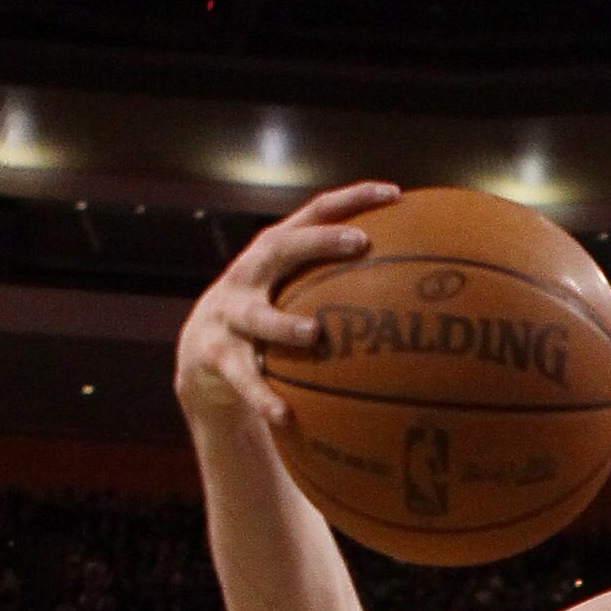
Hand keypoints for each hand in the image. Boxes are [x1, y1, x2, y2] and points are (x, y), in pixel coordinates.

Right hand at [172, 184, 399, 431]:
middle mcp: (248, 274)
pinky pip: (243, 378)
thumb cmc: (268, 320)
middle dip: (319, 242)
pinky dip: (263, 396)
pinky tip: (285, 415)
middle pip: (282, 248)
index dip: (353, 199)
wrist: (201, 354)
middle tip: (359, 243)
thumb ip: (335, 284)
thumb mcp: (293, 292)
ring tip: (313, 334)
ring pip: (257, 317)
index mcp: (273, 252)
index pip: (315, 211)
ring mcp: (229, 313)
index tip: (395, 195)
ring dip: (284, 324)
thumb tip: (410, 292)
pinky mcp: (216, 354)